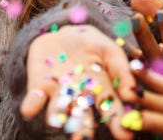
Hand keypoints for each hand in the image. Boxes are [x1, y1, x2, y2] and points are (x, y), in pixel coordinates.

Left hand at [20, 24, 136, 139]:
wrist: (65, 32)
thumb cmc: (94, 45)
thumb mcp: (111, 51)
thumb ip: (121, 70)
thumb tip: (132, 93)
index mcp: (102, 92)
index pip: (110, 109)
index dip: (117, 121)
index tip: (125, 134)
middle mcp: (80, 98)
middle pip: (83, 117)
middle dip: (83, 130)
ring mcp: (59, 93)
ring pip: (58, 109)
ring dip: (56, 116)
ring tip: (56, 122)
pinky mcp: (38, 86)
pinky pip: (34, 98)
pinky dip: (32, 103)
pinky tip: (29, 109)